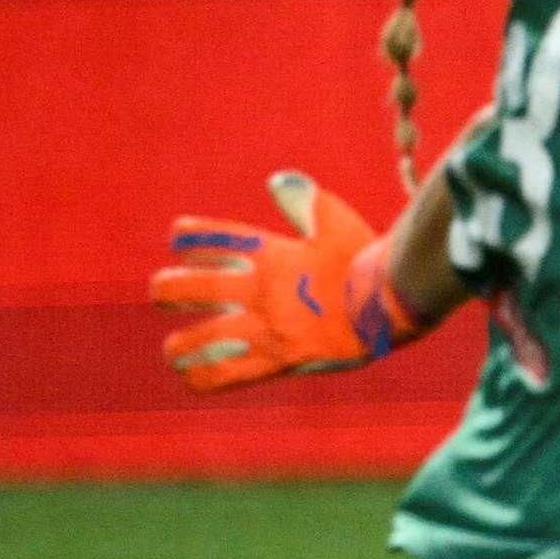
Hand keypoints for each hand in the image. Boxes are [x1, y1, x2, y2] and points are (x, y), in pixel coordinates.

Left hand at [151, 172, 428, 393]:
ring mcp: (267, 327)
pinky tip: (192, 377)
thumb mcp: (337, 221)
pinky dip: (202, 377)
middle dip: (167, 289)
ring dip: (178, 344)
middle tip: (165, 294)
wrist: (394, 303)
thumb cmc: (368, 260)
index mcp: (271, 254)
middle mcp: (260, 290)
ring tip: (173, 349)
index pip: (213, 239)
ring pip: (198, 339)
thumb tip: (275, 181)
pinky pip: (226, 375)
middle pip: (188, 288)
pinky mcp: (278, 360)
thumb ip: (303, 200)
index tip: (177, 238)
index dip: (187, 237)